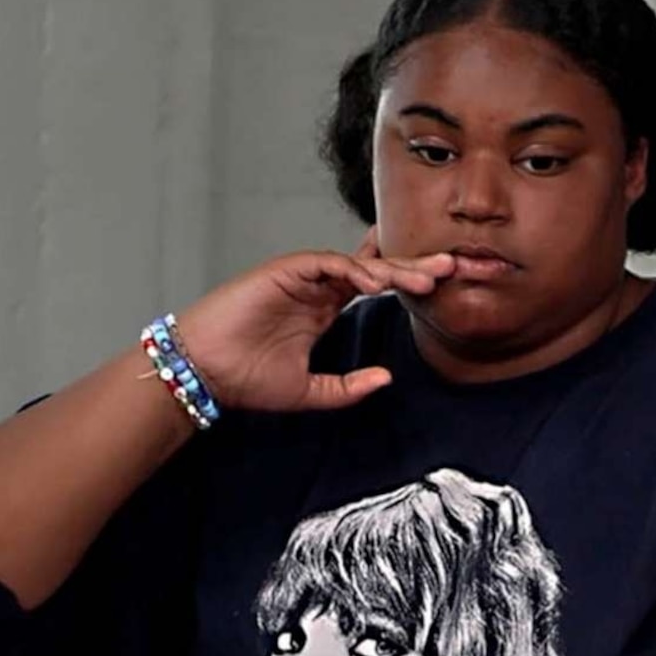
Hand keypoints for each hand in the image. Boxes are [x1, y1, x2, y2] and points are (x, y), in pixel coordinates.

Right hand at [172, 235, 451, 413]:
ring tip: (424, 281)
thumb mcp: (311, 392)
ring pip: (354, 264)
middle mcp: (317, 290)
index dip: (408, 284)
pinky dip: (351, 269)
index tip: (444, 289)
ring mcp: (299, 279)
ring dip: (391, 269)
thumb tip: (387, 379)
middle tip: (452, 269)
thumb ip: (350, 387)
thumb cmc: (246, 380)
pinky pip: (324, 263)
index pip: (375, 288)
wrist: (203, 374)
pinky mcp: (281, 272)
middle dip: (413, 268)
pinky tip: (374, 284)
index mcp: (325, 310)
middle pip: (374, 270)